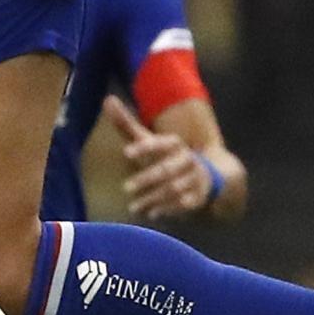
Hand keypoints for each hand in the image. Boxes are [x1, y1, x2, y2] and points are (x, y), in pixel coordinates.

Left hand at [104, 95, 218, 221]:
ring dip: (153, 198)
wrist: (205, 175)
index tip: (126, 152)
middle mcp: (187, 159)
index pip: (161, 143)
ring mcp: (194, 179)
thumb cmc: (166, 156)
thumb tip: (108, 100)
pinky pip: (183, 204)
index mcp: (174, 144)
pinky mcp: (198, 196)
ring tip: (133, 207)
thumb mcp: (148, 140)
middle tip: (125, 188)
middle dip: (147, 179)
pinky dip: (167, 209)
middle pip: (167, 170)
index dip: (145, 148)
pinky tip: (151, 214)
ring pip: (174, 189)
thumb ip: (127, 124)